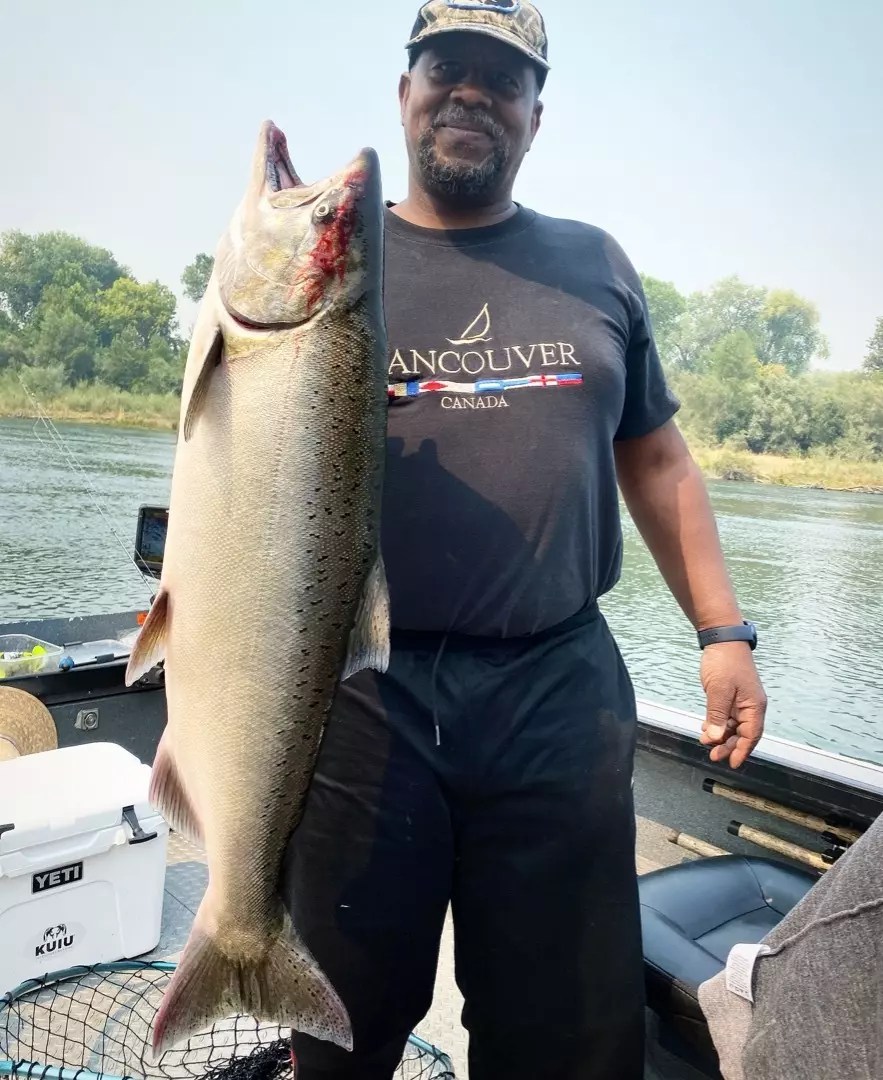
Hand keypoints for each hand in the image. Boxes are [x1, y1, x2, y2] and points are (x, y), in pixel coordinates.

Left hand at [698, 642, 766, 768]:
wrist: (722, 639)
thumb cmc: (725, 663)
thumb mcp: (719, 691)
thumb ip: (716, 715)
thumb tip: (714, 737)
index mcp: (754, 706)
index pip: (751, 735)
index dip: (742, 751)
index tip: (732, 763)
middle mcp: (750, 705)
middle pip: (742, 733)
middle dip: (729, 746)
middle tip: (713, 756)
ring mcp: (740, 700)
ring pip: (733, 725)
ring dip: (721, 735)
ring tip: (705, 741)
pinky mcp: (730, 695)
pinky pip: (726, 715)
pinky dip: (717, 723)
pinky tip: (705, 728)